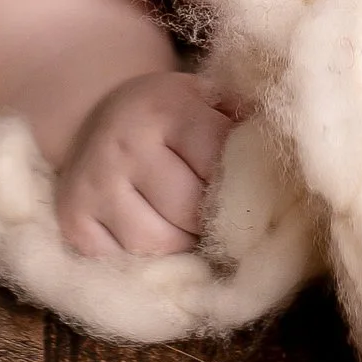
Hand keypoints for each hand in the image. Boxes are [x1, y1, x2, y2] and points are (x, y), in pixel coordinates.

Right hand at [55, 69, 240, 256]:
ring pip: (159, 245)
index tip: (250, 191)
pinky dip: (148, 261)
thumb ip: (244, 120)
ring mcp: (93, 184)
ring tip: (188, 227)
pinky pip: (125, 262)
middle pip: (190, 211)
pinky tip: (154, 235)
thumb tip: (288, 150)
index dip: (242, 183)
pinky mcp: (73, 222)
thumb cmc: (168, 116)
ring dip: (183, 245)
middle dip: (213, 221)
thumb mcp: (207, 99)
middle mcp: (123, 143)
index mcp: (165, 107)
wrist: (95, 119)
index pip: (220, 161)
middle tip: (220, 217)